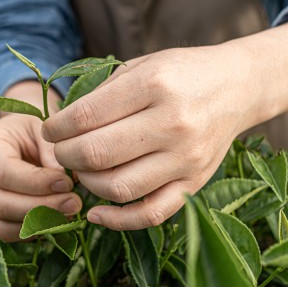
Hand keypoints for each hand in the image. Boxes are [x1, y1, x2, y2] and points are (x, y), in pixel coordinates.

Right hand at [0, 84, 80, 240]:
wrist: (28, 132)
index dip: (37, 183)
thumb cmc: (38, 125)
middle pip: (0, 202)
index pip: (4, 172)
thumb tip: (63, 184)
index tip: (67, 183)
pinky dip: (32, 230)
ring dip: (37, 224)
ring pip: (0, 223)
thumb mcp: (47, 127)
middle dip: (41, 208)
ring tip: (68, 212)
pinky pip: (6, 232)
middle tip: (75, 202)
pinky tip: (57, 218)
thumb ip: (53, 152)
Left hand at [42, 44, 260, 230]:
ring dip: (88, 184)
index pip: (86, 116)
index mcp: (154, 85)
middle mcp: (172, 123)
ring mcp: (187, 157)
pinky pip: (151, 214)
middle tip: (61, 152)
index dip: (57, 128)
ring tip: (82, 171)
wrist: (237, 86)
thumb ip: (101, 93)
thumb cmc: (181, 72)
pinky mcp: (196, 182)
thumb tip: (59, 126)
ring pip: (119, 188)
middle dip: (66, 156)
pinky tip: (96, 212)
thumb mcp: (141, 65)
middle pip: (98, 154)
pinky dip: (118, 221)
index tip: (49, 129)